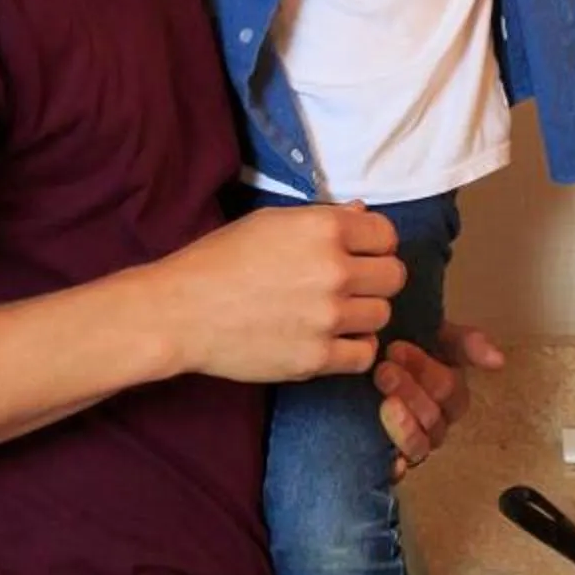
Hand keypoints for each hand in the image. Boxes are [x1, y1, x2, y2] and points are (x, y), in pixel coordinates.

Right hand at [149, 204, 405, 383]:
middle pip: (394, 277)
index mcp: (324, 229)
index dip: (375, 245)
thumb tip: (363, 216)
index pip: (387, 236)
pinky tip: (334, 339)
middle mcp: (334, 271)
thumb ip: (324, 219)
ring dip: (363, 314)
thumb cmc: (220, 260)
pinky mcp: (316, 358)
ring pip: (382, 315)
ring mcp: (328, 318)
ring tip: (334, 313)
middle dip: (375, 279)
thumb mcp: (272, 222)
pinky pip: (365, 355)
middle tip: (350, 285)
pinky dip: (354, 348)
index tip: (359, 254)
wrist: (181, 311)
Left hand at [376, 319, 506, 478]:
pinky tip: (392, 460)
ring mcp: (415, 441)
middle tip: (383, 370)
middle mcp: (437, 420)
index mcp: (450, 393)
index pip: (450, 390)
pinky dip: (397, 467)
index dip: (425, 371)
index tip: (396, 348)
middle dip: (408, 390)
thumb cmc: (401, 345)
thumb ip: (467, 343)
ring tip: (384, 402)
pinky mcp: (391, 458)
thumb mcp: (433, 333)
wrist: (361, 357)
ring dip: (404, 424)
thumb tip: (499, 361)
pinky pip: (400, 470)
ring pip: (420, 444)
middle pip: (433, 415)